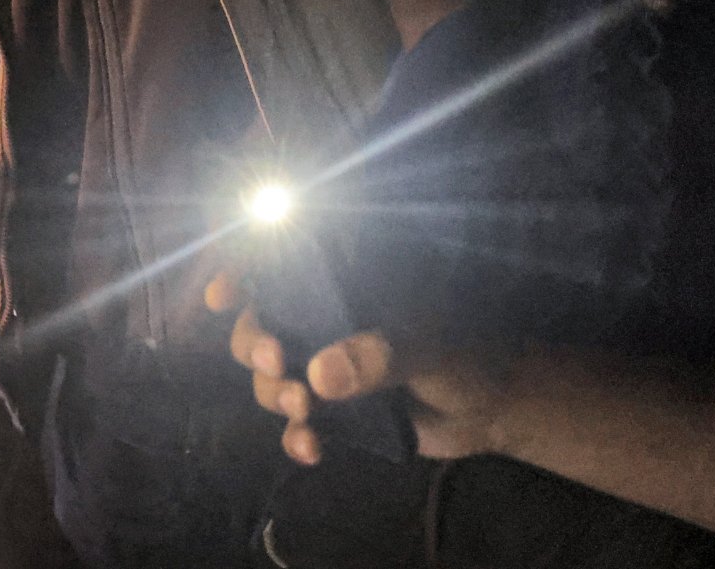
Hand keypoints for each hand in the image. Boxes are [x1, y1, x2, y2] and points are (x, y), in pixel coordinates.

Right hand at [207, 275, 506, 465]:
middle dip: (256, 343)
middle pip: (261, 323)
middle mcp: (327, 320)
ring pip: (272, 377)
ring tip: (307, 412)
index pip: (283, 265)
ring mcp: (327, 366)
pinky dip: (297, 437)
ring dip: (276, 394)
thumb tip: (320, 376)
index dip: (245, 273)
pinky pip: (297, 424)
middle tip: (277, 362)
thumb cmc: (466, 351)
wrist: (491, 409)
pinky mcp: (335, 412)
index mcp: (346, 283)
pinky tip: (313, 450)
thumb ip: (380, 356)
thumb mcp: (428, 345)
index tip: (224, 295)